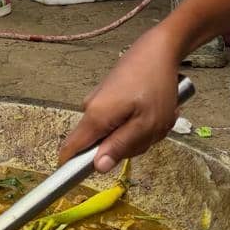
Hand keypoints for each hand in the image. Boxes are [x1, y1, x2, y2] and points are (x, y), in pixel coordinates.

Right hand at [58, 28, 182, 172]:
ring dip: (139, 130)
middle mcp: (91, 108)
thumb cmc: (156, 85)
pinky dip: (139, 118)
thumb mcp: (146, 124)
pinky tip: (153, 105)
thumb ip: (121, 146)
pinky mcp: (109, 94)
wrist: (159, 48)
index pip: (70, 150)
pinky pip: (121, 119)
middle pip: (101, 144)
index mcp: (95, 117)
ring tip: (157, 115)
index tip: (84, 182)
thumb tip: (97, 167)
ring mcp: (99, 100)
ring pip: (115, 132)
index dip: (71, 170)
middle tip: (152, 131)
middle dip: (128, 145)